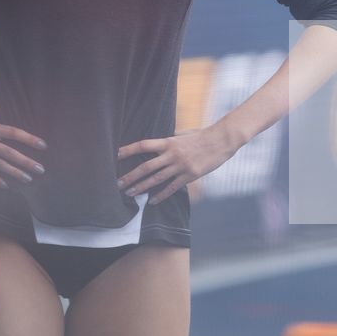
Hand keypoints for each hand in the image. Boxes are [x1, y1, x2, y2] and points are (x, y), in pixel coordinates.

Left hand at [117, 124, 241, 203]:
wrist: (222, 140)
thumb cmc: (202, 135)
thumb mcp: (183, 134)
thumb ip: (170, 140)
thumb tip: (159, 144)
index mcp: (168, 141)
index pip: (143, 145)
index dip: (128, 150)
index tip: (114, 156)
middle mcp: (172, 154)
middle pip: (146, 166)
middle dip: (131, 176)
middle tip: (117, 184)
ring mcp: (181, 165)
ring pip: (157, 179)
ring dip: (141, 187)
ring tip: (130, 194)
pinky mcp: (190, 175)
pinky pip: (172, 187)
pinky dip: (161, 195)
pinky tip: (152, 201)